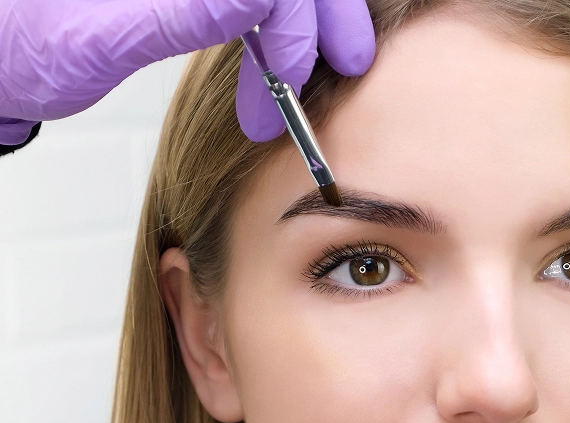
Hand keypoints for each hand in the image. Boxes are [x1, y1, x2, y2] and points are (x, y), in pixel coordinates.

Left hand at [0, 0, 374, 143]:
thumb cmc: (21, 49)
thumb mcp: (93, 43)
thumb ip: (182, 13)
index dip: (295, 14)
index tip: (293, 75)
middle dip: (322, 9)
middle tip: (348, 61)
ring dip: (304, 22)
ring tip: (309, 77)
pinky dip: (274, 28)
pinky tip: (277, 63)